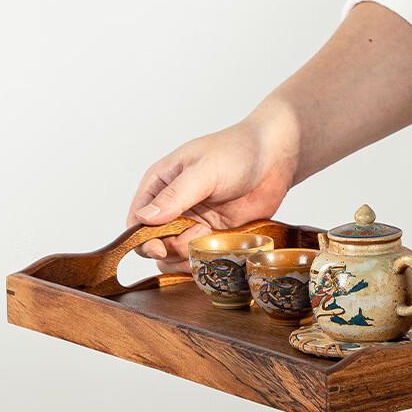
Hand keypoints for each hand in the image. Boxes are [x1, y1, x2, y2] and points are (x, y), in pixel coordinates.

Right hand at [127, 113, 297, 272]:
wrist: (275, 157)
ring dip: (189, 256)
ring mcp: (193, 223)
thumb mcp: (204, 170)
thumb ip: (176, 195)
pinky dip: (206, 259)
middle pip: (154, 244)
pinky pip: (199, 257)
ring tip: (211, 236)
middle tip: (197, 236)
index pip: (136, 221)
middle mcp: (172, 207)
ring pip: (175, 256)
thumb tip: (145, 218)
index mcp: (160, 185)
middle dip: (170, 249)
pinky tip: (220, 247)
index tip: (160, 248)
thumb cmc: (238, 151)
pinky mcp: (214, 236)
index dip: (143, 239)